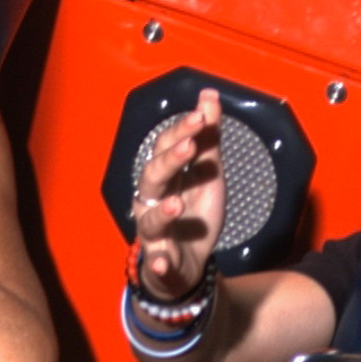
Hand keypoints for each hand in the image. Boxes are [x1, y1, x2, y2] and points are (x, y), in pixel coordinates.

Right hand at [131, 89, 226, 300]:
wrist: (189, 264)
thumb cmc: (194, 215)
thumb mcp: (209, 175)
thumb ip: (208, 140)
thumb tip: (208, 97)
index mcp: (165, 177)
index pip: (165, 146)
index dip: (181, 130)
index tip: (201, 115)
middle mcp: (152, 201)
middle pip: (152, 177)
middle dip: (170, 161)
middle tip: (190, 146)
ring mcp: (154, 232)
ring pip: (151, 220)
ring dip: (163, 212)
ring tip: (178, 205)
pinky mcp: (161, 262)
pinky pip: (157, 263)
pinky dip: (159, 263)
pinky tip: (163, 262)